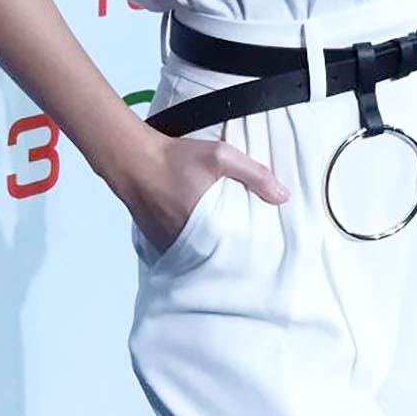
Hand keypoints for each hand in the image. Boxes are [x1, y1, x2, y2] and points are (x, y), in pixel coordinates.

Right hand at [122, 130, 287, 254]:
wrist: (133, 159)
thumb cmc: (174, 158)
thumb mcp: (220, 157)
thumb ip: (254, 175)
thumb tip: (283, 196)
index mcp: (204, 227)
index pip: (233, 254)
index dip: (247, 254)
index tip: (261, 254)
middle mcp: (185, 242)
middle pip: (215, 259)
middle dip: (229, 256)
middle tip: (246, 254)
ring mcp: (169, 244)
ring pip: (196, 257)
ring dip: (209, 254)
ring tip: (225, 247)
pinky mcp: (157, 243)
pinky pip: (180, 252)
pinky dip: (191, 248)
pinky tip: (200, 238)